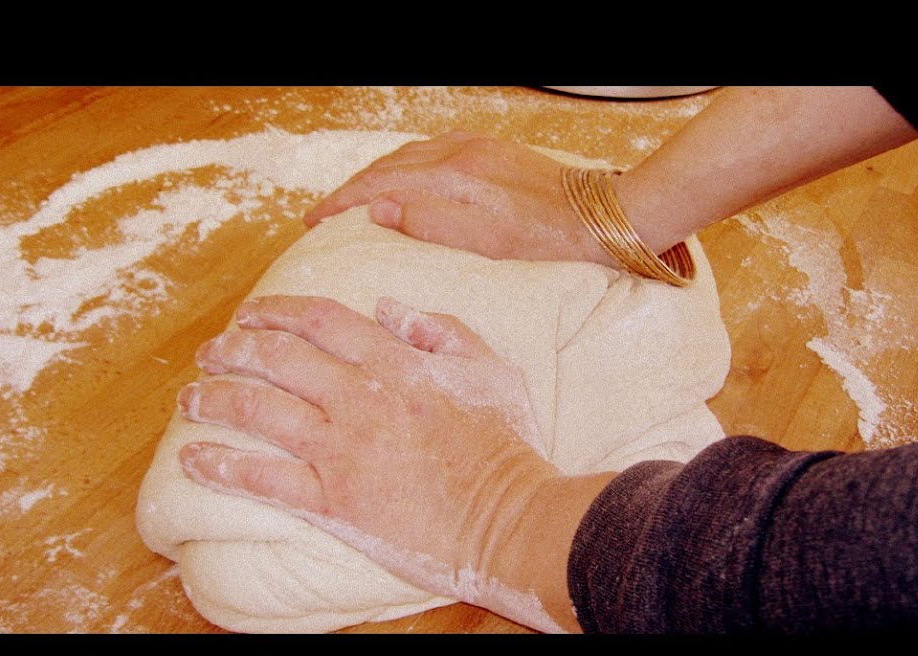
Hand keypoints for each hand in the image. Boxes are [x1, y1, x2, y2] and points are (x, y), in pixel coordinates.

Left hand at [176, 294, 578, 631]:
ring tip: (189, 399)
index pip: (318, 320)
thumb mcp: (490, 369)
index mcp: (396, 363)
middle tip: (208, 352)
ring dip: (213, 399)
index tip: (250, 314)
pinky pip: (263, 478)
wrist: (510, 521)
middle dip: (232, 348)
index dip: (274, 311)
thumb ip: (440, 330)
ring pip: (258, 410)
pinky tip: (193, 459)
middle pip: (276, 357)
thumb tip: (388, 306)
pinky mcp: (333, 501)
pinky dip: (222, 466)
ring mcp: (342, 450)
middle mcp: (360, 398)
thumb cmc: (507, 447)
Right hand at [305, 131, 615, 265]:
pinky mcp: (490, 149)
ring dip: (374, 176)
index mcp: (454, 178)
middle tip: (322, 214)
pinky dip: (404, 165)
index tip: (312, 222)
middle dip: (350, 189)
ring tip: (353, 199)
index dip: (341, 204)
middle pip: (386, 166)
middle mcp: (459, 153)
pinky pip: (431, 150)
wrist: (604, 216)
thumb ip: (431, 225)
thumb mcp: (488, 247)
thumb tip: (379, 209)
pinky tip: (402, 178)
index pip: (379, 186)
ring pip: (407, 155)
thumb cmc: (550, 241)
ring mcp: (475, 147)